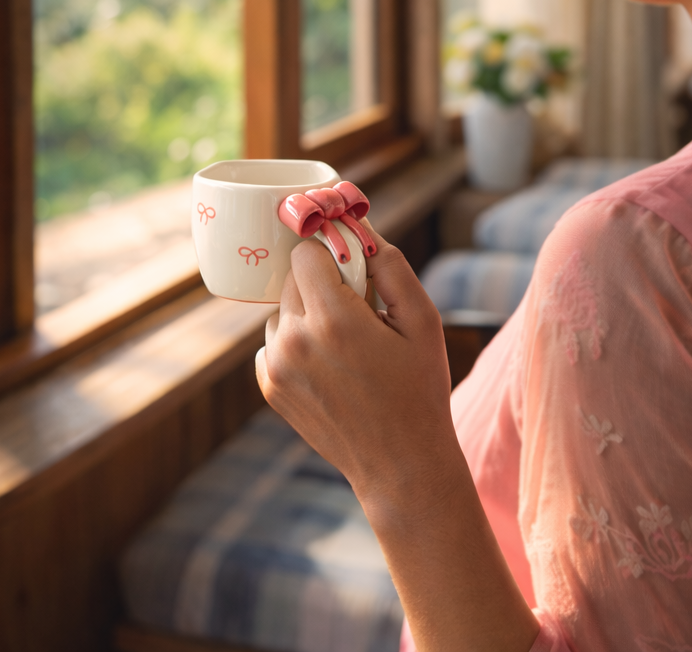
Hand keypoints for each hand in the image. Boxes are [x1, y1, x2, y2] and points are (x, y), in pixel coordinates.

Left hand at [256, 221, 457, 511]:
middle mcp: (294, 341)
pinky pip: (276, 340)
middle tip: (362, 314)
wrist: (400, 463)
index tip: (355, 271)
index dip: (333, 255)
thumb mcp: (422, 319)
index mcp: (333, 320)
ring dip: (309, 314)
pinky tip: (331, 366)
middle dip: (324, 284)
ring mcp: (276, 367)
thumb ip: (389, 264)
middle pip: (294, 279)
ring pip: (284, 310)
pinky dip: (298, 342)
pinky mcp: (268, 386)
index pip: (305, 253)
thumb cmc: (419, 388)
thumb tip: (358, 228)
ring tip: (348, 347)